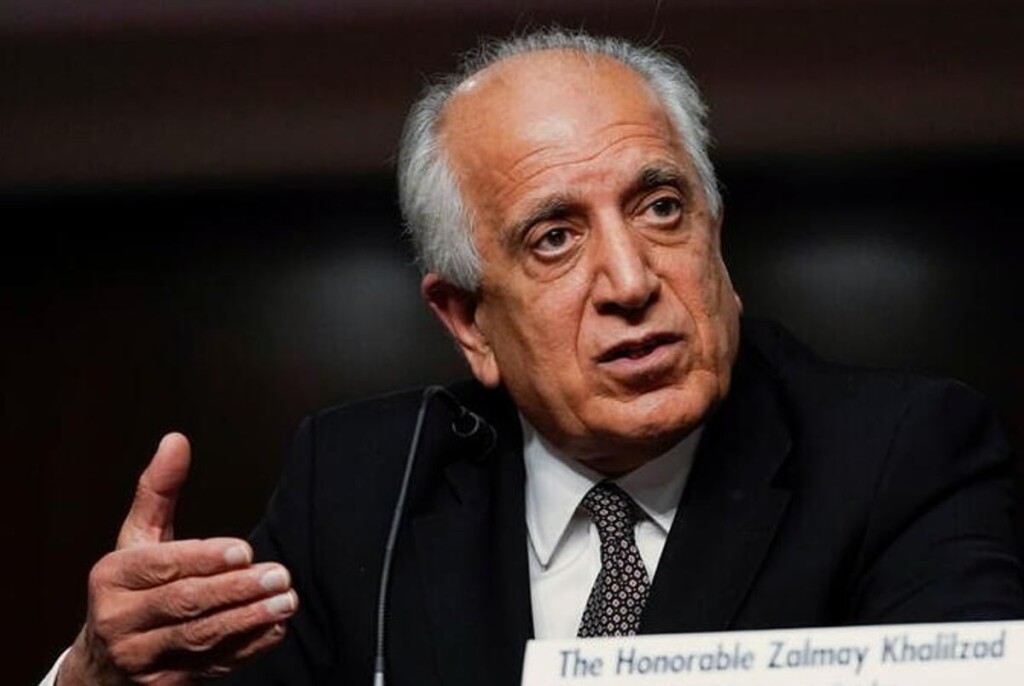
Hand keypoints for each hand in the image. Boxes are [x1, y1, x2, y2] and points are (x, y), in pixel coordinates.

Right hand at [57, 433, 296, 685]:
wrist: (103, 661)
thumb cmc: (129, 586)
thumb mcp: (136, 537)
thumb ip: (159, 491)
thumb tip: (177, 440)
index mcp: (113, 577)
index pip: (163, 566)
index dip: (204, 558)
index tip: (244, 550)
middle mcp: (120, 621)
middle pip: (185, 604)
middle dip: (236, 590)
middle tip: (279, 575)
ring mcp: (143, 658)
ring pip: (200, 638)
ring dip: (248, 620)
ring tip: (285, 601)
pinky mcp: (166, 684)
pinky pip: (213, 666)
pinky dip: (247, 648)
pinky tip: (274, 629)